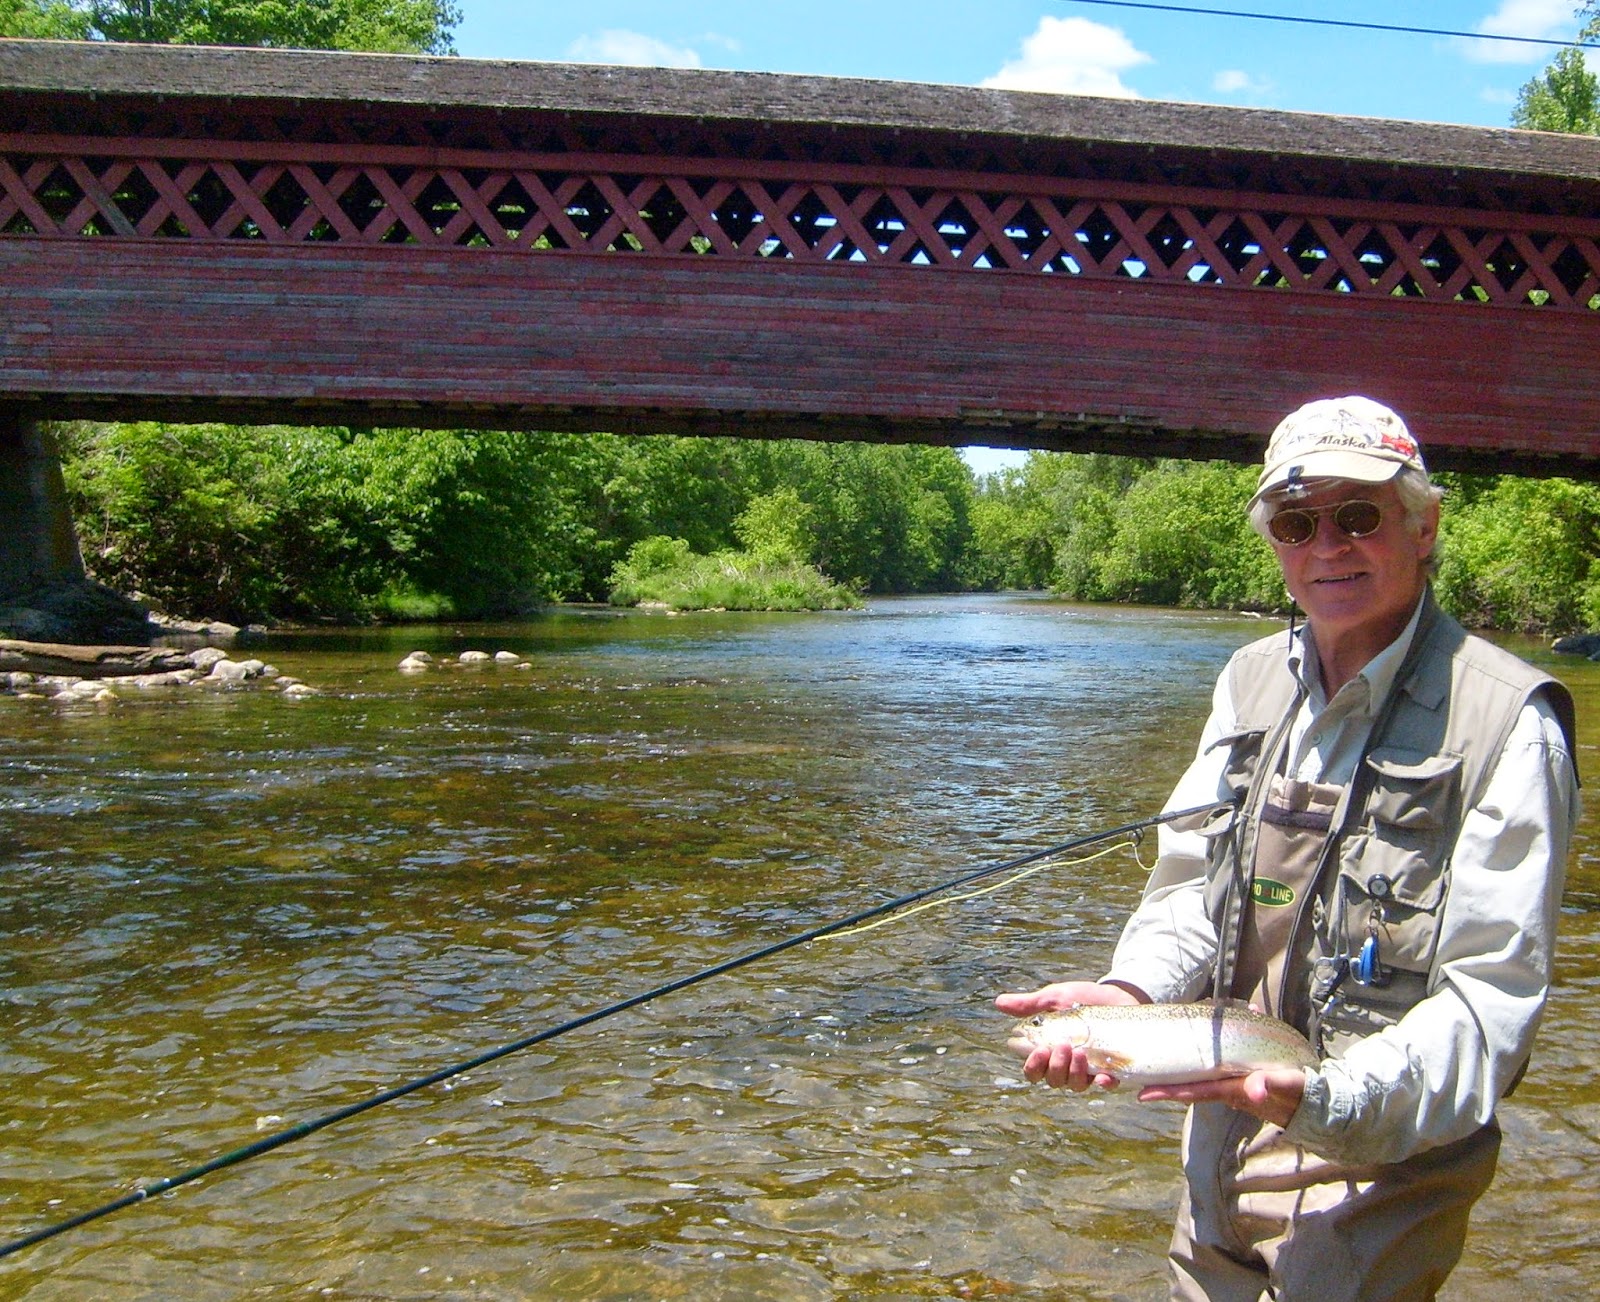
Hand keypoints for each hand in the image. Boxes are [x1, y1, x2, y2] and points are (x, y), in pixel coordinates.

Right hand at [993, 980, 1144, 1091]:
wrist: (1117, 995)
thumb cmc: (1082, 999)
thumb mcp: (1055, 997)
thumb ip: (1029, 1004)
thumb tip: (998, 1003)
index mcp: (1048, 1050)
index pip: (1033, 1070)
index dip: (1033, 1066)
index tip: (1039, 1049)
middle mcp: (1066, 1065)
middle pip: (1053, 1081)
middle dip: (1055, 1067)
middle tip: (1062, 1046)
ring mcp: (1088, 1069)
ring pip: (1075, 1085)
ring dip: (1074, 1073)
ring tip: (1080, 1053)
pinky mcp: (1112, 1069)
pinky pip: (1106, 1085)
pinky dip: (1103, 1083)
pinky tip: (1103, 1076)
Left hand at [1138, 1066, 1306, 1126]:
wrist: (1313, 1102)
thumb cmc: (1300, 1093)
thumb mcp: (1289, 1086)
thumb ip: (1274, 1085)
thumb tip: (1259, 1088)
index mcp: (1234, 1089)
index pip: (1196, 1090)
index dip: (1171, 1091)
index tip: (1145, 1093)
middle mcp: (1228, 1090)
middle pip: (1189, 1087)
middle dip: (1163, 1086)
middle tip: (1134, 1081)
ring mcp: (1231, 1085)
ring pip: (1198, 1079)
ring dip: (1177, 1073)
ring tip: (1151, 1067)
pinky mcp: (1238, 1080)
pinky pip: (1213, 1069)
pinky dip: (1202, 1057)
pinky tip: (1191, 1046)